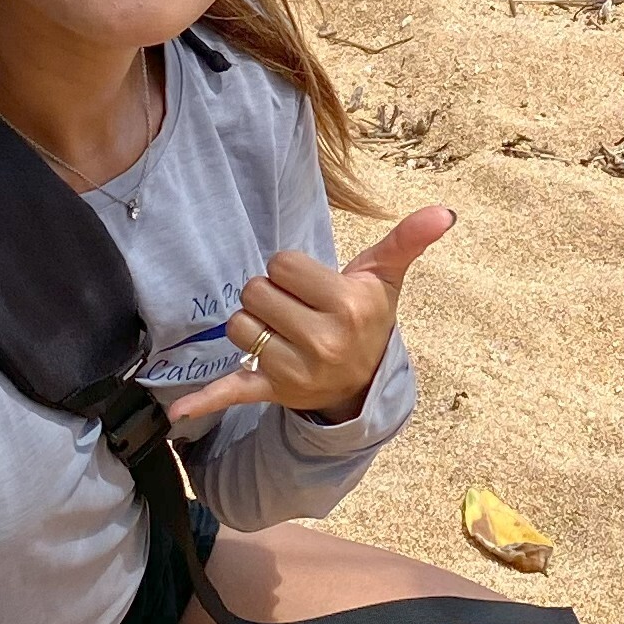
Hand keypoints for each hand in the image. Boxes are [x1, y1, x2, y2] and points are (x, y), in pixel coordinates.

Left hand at [162, 206, 449, 436]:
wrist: (362, 381)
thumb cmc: (366, 315)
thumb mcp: (385, 277)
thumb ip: (409, 240)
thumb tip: (444, 211)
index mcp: (348, 306)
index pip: (282, 264)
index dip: (291, 270)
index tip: (313, 287)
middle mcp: (323, 342)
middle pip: (255, 291)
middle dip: (270, 295)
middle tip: (297, 309)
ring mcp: (296, 371)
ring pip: (238, 326)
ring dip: (253, 325)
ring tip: (282, 333)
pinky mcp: (271, 393)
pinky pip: (232, 392)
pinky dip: (205, 401)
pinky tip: (179, 412)